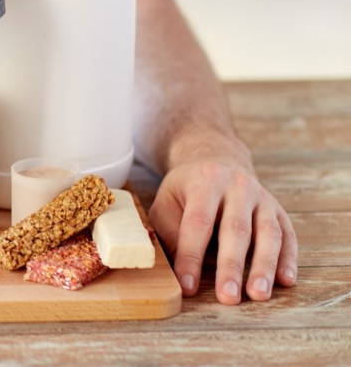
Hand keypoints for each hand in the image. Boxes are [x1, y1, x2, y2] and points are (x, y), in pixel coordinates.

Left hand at [149, 160, 296, 303]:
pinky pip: (288, 235)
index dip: (192, 256)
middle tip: (228, 297)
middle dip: (231, 266)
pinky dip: (288, 259)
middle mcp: (238, 186)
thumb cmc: (187, 189)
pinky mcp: (279, 210)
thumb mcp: (167, 200)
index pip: (198, 223)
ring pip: (268, 234)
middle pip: (236, 230)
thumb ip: (168, 231)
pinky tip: (285, 280)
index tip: (188, 286)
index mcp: (205, 181)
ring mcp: (262, 197)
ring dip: (264, 267)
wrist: (218, 159)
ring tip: (258, 294)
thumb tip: (170, 269)